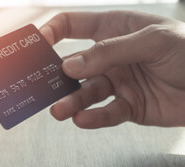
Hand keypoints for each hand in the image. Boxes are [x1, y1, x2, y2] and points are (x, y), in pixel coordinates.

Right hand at [41, 11, 184, 128]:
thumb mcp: (153, 42)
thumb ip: (110, 52)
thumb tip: (70, 64)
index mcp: (114, 30)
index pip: (73, 26)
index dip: (52, 32)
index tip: (36, 44)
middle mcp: (111, 56)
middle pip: (73, 64)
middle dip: (54, 74)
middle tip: (38, 85)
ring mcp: (118, 82)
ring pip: (86, 92)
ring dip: (71, 101)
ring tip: (59, 110)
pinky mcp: (127, 107)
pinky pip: (106, 113)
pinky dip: (93, 117)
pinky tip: (83, 119)